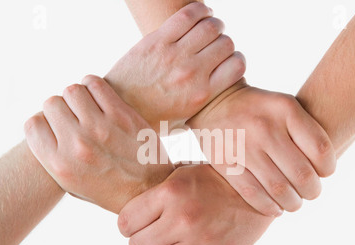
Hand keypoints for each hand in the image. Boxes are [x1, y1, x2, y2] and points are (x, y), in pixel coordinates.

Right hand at [24, 75, 173, 212]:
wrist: (151, 190)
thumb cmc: (110, 188)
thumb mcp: (73, 184)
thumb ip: (53, 156)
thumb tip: (42, 122)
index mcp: (60, 165)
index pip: (33, 124)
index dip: (45, 122)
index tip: (58, 126)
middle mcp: (77, 145)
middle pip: (51, 103)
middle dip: (62, 108)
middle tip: (77, 117)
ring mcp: (100, 128)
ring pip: (72, 90)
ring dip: (78, 95)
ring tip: (89, 107)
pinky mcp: (123, 116)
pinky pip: (96, 84)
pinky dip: (94, 86)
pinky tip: (100, 97)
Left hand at [105, 2, 245, 131]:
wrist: (117, 107)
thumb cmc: (151, 118)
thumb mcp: (183, 122)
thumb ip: (203, 108)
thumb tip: (219, 99)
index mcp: (201, 95)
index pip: (238, 65)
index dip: (236, 59)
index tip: (227, 61)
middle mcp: (191, 73)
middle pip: (226, 43)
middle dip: (225, 42)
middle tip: (215, 45)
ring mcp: (174, 55)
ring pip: (210, 26)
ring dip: (214, 25)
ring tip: (209, 29)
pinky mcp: (157, 40)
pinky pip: (187, 15)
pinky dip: (199, 10)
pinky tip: (200, 15)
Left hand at [118, 164, 273, 244]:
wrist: (257, 192)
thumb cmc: (213, 181)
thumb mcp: (181, 174)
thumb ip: (154, 195)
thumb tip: (127, 219)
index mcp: (171, 192)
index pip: (126, 222)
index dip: (127, 227)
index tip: (135, 227)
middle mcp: (183, 218)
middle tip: (151, 240)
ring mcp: (201, 242)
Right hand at [188, 84, 336, 216]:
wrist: (214, 103)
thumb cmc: (260, 110)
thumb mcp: (284, 107)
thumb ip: (305, 132)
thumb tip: (324, 171)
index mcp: (286, 110)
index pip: (321, 150)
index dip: (328, 169)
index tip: (324, 173)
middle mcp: (265, 127)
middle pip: (302, 175)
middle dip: (312, 191)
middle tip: (311, 192)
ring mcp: (243, 146)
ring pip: (279, 189)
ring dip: (292, 203)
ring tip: (294, 203)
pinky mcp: (224, 162)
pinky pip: (252, 194)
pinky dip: (268, 207)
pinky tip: (275, 208)